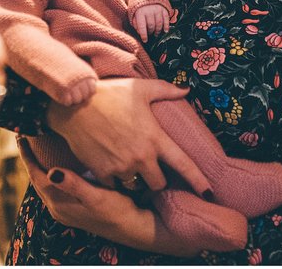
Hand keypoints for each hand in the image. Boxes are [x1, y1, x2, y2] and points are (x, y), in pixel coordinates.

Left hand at [19, 142, 200, 256]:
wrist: (133, 228)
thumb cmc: (118, 212)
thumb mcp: (97, 198)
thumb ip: (74, 185)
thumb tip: (52, 171)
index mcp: (59, 203)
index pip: (35, 175)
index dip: (27, 156)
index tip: (21, 136)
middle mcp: (57, 207)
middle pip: (37, 177)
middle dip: (31, 157)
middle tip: (27, 135)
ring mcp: (64, 208)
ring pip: (45, 181)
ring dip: (40, 164)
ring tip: (38, 145)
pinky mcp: (73, 207)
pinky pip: (55, 184)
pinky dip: (51, 170)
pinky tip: (58, 161)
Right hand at [46, 78, 208, 195]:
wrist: (74, 104)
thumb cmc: (109, 94)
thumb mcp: (139, 88)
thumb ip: (165, 90)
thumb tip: (186, 90)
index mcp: (155, 138)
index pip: (183, 165)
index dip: (198, 181)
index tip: (208, 193)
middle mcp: (141, 156)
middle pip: (159, 184)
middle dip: (157, 179)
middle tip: (150, 170)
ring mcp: (121, 166)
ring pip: (136, 187)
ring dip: (136, 181)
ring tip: (129, 168)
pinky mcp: (102, 172)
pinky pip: (114, 186)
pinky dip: (114, 181)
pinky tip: (110, 167)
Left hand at [131, 4, 170, 41]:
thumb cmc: (138, 5)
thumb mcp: (132, 12)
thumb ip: (135, 22)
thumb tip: (139, 32)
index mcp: (140, 12)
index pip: (142, 26)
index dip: (144, 35)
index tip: (145, 40)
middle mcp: (149, 10)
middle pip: (151, 26)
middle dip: (150, 32)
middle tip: (150, 34)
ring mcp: (157, 9)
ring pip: (159, 24)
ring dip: (158, 30)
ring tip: (156, 33)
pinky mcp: (164, 8)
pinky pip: (166, 19)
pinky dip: (166, 26)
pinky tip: (165, 31)